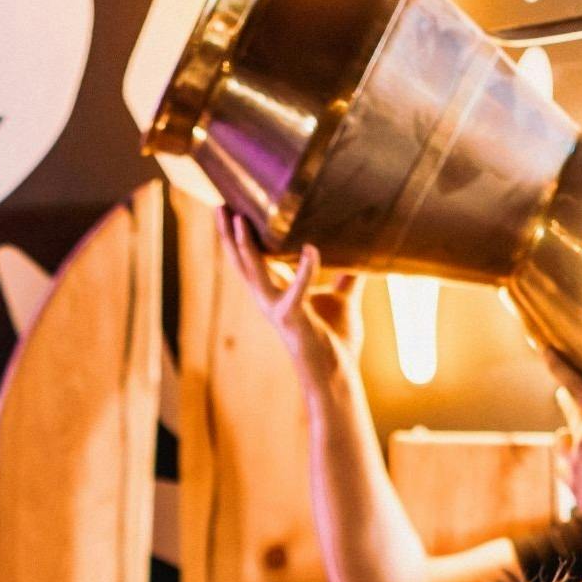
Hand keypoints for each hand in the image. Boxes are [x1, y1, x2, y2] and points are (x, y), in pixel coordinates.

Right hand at [220, 210, 364, 374]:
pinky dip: (304, 271)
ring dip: (244, 247)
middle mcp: (270, 300)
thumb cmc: (336, 342)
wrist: (338, 376)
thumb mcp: (343, 301)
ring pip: (253, 273)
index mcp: (277, 294)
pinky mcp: (294, 320)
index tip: (232, 210)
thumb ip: (347, 279)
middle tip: (220, 205)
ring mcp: (278, 310)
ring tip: (238, 219)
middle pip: (241, 263)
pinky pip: (296, 291)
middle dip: (228, 236)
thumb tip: (362, 257)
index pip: (253, 261)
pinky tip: (310, 249)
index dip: (240, 238)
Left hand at [543, 352, 581, 543]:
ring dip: (569, 442)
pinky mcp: (571, 489)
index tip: (545, 351)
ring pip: (561, 445)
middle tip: (565, 398)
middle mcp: (581, 442)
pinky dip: (575, 470)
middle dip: (569, 405)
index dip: (558, 367)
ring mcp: (572, 467)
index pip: (575, 388)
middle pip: (568, 416)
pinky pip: (566, 471)